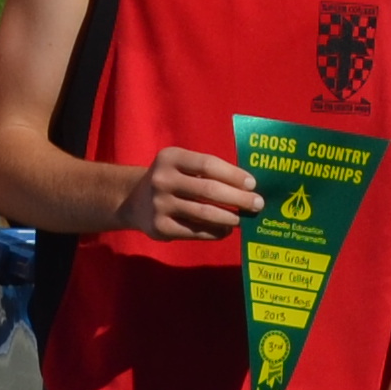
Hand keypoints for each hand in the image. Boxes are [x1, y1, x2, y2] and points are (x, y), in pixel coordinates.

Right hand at [119, 147, 261, 241]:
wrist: (133, 201)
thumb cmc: (171, 180)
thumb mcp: (181, 166)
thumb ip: (208, 172)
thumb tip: (247, 188)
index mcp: (170, 157)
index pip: (208, 164)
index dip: (233, 175)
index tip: (253, 184)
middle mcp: (162, 179)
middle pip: (209, 190)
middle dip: (238, 198)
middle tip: (257, 204)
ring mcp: (159, 204)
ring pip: (204, 213)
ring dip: (229, 217)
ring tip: (242, 219)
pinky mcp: (160, 227)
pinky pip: (195, 231)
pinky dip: (215, 232)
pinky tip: (226, 230)